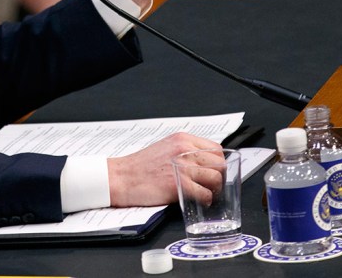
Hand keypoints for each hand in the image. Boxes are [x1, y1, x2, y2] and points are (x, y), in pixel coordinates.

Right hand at [107, 133, 222, 207]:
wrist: (121, 177)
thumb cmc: (140, 166)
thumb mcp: (165, 147)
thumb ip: (184, 151)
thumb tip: (203, 161)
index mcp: (182, 139)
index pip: (216, 148)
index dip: (218, 162)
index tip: (214, 171)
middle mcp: (185, 150)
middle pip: (219, 163)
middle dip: (219, 176)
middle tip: (213, 186)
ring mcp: (182, 167)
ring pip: (216, 178)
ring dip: (215, 189)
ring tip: (207, 194)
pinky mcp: (178, 185)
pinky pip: (205, 194)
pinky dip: (206, 200)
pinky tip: (199, 201)